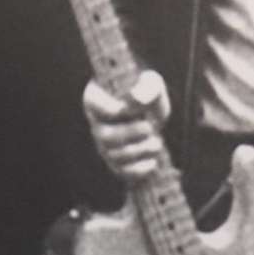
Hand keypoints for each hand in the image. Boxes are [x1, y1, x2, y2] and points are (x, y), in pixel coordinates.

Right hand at [84, 68, 170, 183]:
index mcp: (97, 99)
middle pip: (105, 136)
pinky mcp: (115, 162)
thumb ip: (148, 87)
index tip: (135, 108)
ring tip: (157, 142)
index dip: (116, 110)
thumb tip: (136, 98)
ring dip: (140, 150)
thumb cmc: (148, 93)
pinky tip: (153, 161)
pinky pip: (122, 171)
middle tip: (150, 127)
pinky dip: (139, 170)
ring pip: (114, 155)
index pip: (96, 107)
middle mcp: (96, 124)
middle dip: (131, 134)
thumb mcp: (152, 83)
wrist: (153, 114)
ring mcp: (104, 145)